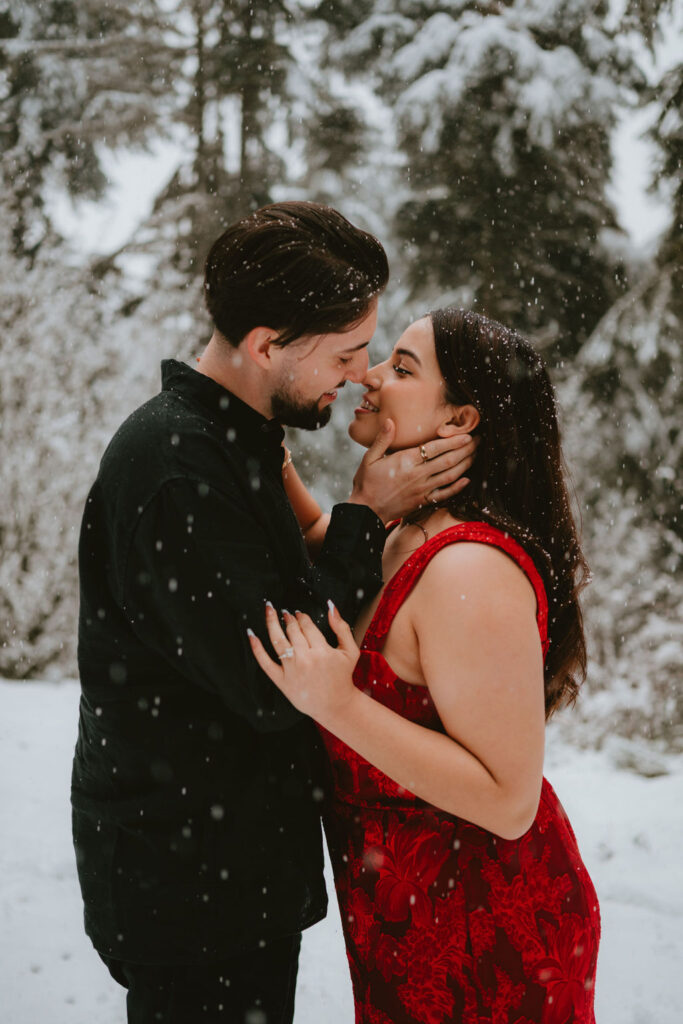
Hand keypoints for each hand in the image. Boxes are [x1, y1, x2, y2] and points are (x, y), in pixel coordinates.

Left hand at [248, 603, 360, 725]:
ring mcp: (292, 670)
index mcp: (322, 651)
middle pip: (292, 631)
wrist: (335, 705)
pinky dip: (257, 648)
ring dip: (272, 623)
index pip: (307, 626)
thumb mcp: (350, 650)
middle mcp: (305, 659)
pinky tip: (252, 634)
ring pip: (278, 641)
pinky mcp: (282, 681)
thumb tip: (331, 606)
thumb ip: (341, 627)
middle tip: (285, 613)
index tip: (299, 613)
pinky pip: (265, 662)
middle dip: (288, 619)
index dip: (302, 617)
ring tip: (270, 611)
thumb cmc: (342, 677)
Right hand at [348, 419, 476, 521]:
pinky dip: (457, 487)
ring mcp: (422, 489)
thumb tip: (390, 421)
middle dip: (465, 450)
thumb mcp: (369, 458)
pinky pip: (445, 494)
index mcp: (406, 461)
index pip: (435, 448)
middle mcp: (418, 475)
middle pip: (448, 460)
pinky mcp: (423, 501)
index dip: (453, 441)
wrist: (365, 510)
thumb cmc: (366, 482)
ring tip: (475, 455)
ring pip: (450, 475)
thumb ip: (382, 439)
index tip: (466, 434)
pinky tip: (467, 480)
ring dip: (465, 465)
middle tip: (478, 441)